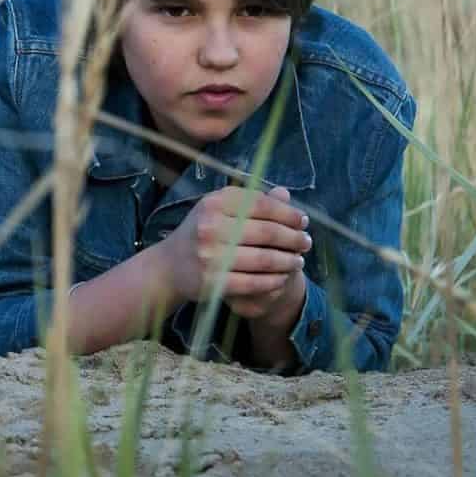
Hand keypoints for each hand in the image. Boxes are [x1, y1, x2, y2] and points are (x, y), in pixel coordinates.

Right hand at [160, 185, 311, 310]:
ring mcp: (210, 255)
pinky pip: (254, 282)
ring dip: (288, 261)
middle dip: (294, 238)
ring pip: (264, 259)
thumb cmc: (201, 232)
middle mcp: (210, 226)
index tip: (303, 221)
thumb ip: (251, 201)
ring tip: (298, 261)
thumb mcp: (219, 209)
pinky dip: (274, 280)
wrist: (169, 266)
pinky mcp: (212, 280)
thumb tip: (286, 194)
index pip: (263, 205)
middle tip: (306, 243)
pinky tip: (283, 278)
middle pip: (267, 232)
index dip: (289, 213)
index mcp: (215, 203)